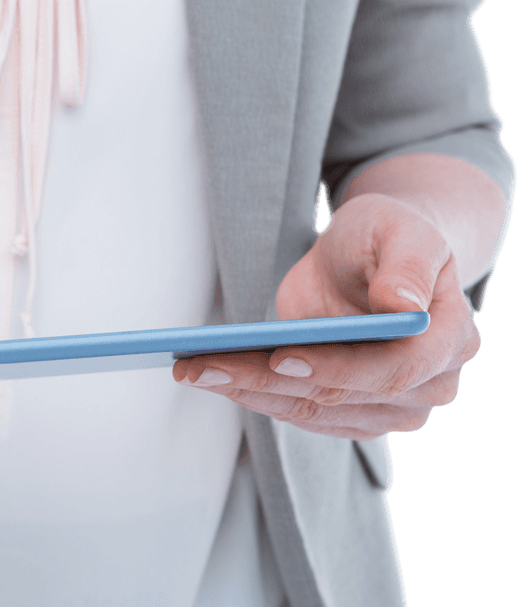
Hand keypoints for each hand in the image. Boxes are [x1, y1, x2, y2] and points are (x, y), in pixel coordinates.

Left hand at [172, 193, 480, 439]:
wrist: (375, 257)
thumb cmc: (389, 237)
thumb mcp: (400, 229)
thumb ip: (408, 266)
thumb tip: (403, 305)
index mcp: (450, 339)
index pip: (393, 369)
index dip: (336, 368)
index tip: (282, 358)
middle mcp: (429, 386)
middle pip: (340, 398)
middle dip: (265, 381)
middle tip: (203, 365)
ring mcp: (393, 408)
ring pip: (313, 412)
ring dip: (249, 393)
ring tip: (194, 369)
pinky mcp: (354, 413)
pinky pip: (302, 415)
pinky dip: (256, 396)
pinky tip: (214, 376)